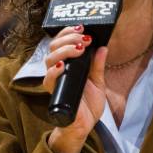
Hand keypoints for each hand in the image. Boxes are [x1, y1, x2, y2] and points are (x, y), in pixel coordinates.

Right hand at [40, 25, 107, 152]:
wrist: (84, 126)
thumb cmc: (88, 105)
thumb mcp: (98, 82)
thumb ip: (98, 66)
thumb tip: (103, 47)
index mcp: (68, 64)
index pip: (61, 42)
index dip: (68, 32)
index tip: (82, 27)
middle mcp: (58, 70)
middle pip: (53, 46)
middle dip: (68, 38)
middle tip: (84, 37)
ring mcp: (55, 80)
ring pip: (50, 59)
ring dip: (64, 50)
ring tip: (79, 48)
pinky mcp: (55, 92)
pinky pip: (49, 79)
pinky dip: (54, 71)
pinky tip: (63, 65)